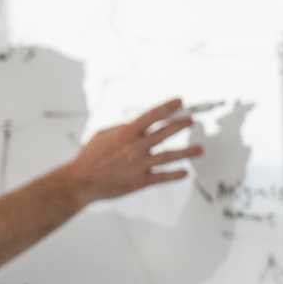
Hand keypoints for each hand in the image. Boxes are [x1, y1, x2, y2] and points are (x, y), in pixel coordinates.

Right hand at [65, 99, 202, 202]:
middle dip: (181, 125)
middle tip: (192, 121)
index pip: (153, 115)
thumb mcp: (103, 134)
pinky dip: (175, 175)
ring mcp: (140, 164)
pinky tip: (186, 173)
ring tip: (200, 149)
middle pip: (165, 132)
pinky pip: (163, 177)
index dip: (168, 107)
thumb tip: (134, 125)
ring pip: (170, 156)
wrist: (82, 181)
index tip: (181, 102)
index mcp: (127, 132)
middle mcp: (137, 146)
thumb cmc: (89, 157)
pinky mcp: (140, 182)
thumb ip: (121, 129)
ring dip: (187, 152)